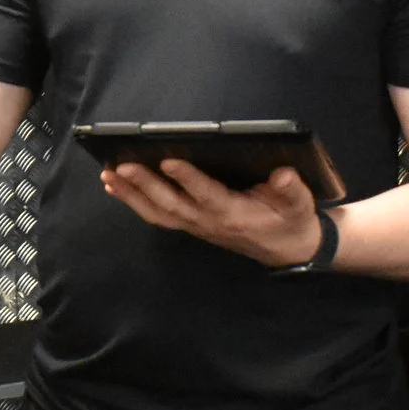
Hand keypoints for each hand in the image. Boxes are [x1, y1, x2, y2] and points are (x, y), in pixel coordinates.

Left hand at [102, 162, 324, 267]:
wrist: (287, 250)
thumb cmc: (291, 221)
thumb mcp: (299, 205)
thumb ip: (292, 190)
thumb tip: (283, 175)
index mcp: (234, 215)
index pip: (207, 196)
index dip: (188, 180)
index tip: (169, 160)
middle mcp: (209, 222)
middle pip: (172, 205)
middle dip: (145, 185)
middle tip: (122, 165)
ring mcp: (196, 226)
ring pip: (158, 213)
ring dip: (131, 194)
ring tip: (109, 173)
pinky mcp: (189, 225)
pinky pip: (157, 216)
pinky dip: (134, 201)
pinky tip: (115, 185)